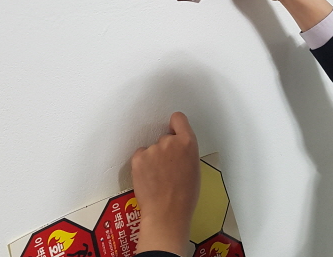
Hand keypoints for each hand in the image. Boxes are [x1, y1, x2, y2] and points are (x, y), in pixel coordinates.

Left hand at [131, 112, 199, 255]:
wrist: (167, 214)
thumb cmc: (185, 196)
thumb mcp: (194, 167)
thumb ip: (185, 151)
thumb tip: (177, 149)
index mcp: (188, 142)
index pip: (178, 118)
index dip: (175, 126)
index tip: (174, 133)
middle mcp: (169, 141)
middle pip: (165, 137)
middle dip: (165, 149)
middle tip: (168, 168)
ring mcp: (152, 149)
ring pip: (152, 148)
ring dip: (153, 158)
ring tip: (157, 178)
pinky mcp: (138, 158)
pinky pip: (140, 155)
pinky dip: (142, 164)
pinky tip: (148, 178)